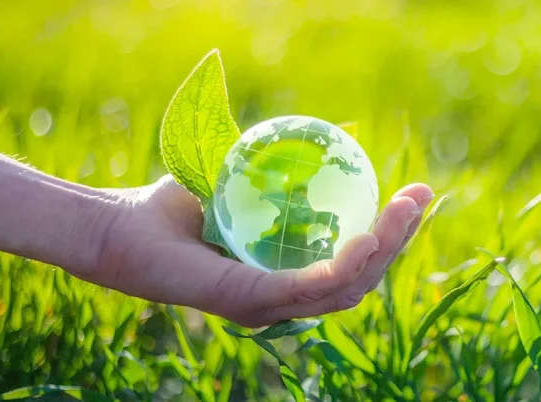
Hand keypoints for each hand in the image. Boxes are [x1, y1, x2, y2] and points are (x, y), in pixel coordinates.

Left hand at [82, 175, 433, 327]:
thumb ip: (279, 169)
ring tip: (406, 209)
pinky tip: (368, 235)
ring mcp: (266, 305)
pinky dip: (344, 264)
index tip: (415, 196)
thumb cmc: (173, 207)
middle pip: (358, 280)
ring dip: (383, 250)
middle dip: (398, 240)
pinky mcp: (248, 300)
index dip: (389, 236)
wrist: (119, 226)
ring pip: (344, 287)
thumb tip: (329, 134)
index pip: (349, 266)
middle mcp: (280, 300)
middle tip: (421, 198)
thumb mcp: (240, 180)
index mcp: (283, 277)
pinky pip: (309, 286)